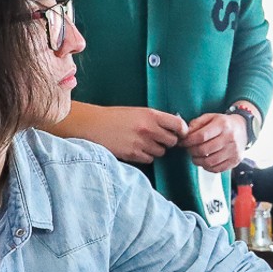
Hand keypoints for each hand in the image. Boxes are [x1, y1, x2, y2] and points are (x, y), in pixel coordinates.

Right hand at [52, 102, 186, 164]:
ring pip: (161, 152)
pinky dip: (145, 156)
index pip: (179, 125)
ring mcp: (141, 143)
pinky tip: (135, 149)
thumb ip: (156, 119)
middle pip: (172, 141)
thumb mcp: (138, 112)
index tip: (179, 133)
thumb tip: (176, 127)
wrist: (92, 125)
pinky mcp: (133, 155)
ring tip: (142, 143)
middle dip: (167, 141)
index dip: (181, 130)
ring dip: (155, 149)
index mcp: (151, 115)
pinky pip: (149, 159)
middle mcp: (149, 129)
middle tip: (157, 138)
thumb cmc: (114, 117)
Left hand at [180, 112, 246, 171]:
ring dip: (198, 161)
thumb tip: (185, 134)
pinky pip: (217, 169)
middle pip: (204, 150)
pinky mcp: (235, 161)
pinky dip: (207, 167)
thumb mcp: (210, 117)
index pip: (201, 136)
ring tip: (195, 156)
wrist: (243, 129)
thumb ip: (196, 123)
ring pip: (209, 162)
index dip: (188, 141)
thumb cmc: (223, 123)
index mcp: (223, 125)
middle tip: (189, 149)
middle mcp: (230, 138)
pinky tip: (205, 161)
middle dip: (192, 151)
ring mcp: (234, 151)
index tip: (183, 142)